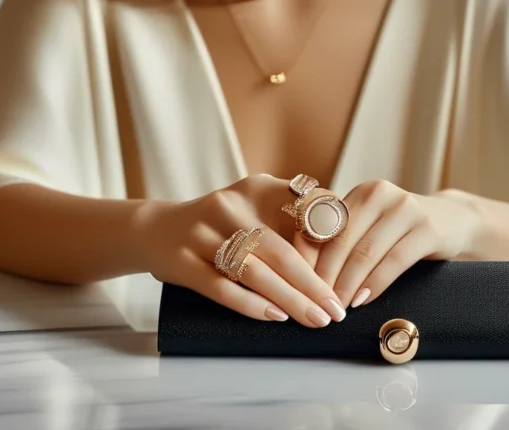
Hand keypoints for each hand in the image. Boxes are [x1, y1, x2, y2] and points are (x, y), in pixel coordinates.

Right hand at [134, 174, 345, 327]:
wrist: (157, 229)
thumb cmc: (223, 224)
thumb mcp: (256, 206)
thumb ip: (293, 218)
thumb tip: (344, 247)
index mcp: (256, 188)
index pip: (302, 208)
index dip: (329, 238)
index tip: (351, 265)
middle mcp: (229, 206)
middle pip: (280, 250)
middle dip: (314, 284)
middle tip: (337, 310)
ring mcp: (202, 234)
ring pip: (253, 271)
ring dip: (289, 299)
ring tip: (316, 319)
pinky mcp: (182, 262)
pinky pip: (220, 288)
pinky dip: (250, 304)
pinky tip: (275, 317)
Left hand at [296, 180, 482, 307]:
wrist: (453, 221)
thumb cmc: (400, 230)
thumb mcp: (371, 226)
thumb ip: (342, 240)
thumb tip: (301, 276)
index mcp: (360, 193)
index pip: (322, 226)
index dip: (305, 258)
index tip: (294, 286)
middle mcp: (380, 194)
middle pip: (341, 241)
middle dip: (324, 277)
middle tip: (314, 304)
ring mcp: (406, 209)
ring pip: (365, 253)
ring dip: (347, 285)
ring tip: (336, 308)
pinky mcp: (428, 229)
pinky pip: (394, 261)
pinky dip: (374, 284)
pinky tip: (363, 301)